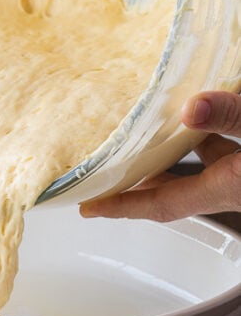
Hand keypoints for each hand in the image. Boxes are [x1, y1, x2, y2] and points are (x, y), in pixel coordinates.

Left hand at [80, 91, 240, 220]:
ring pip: (195, 168)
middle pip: (171, 189)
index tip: (89, 207)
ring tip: (136, 132)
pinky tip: (189, 114)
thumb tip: (190, 109)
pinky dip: (196, 136)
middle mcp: (232, 187)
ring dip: (165, 151)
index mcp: (228, 187)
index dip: (123, 206)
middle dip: (134, 180)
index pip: (163, 203)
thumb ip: (231, 117)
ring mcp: (240, 175)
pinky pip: (217, 151)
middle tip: (101, 169)